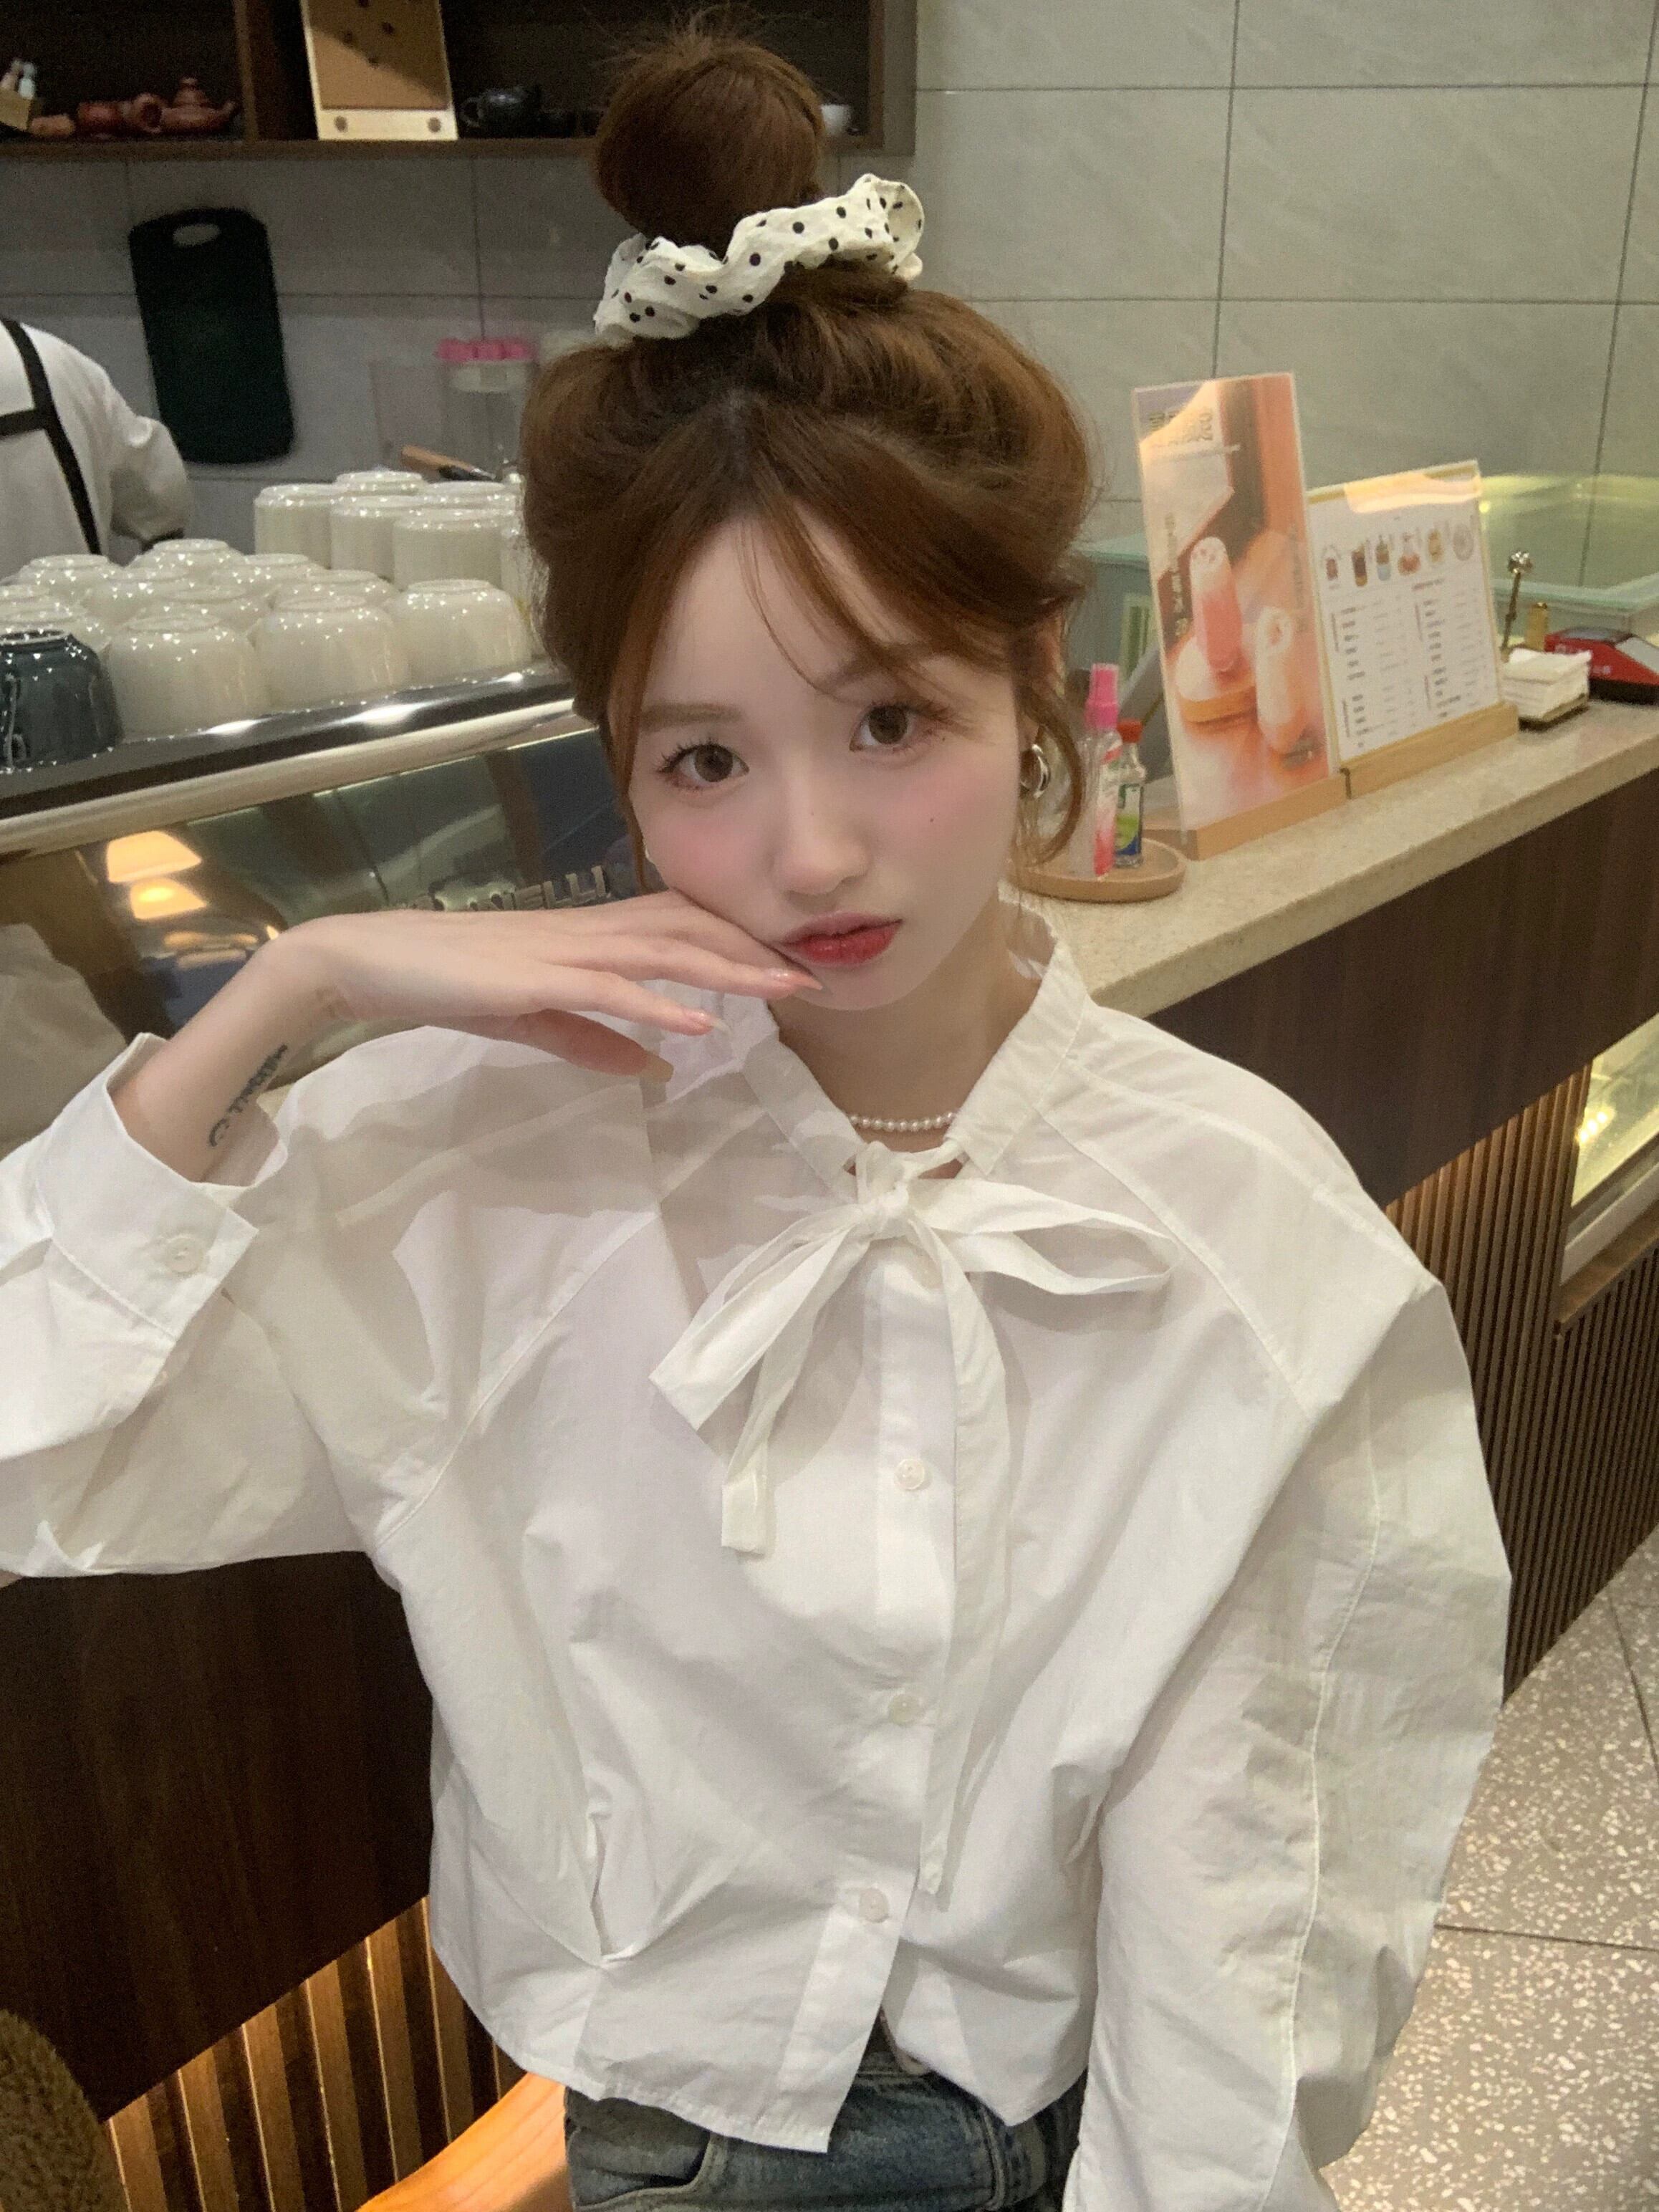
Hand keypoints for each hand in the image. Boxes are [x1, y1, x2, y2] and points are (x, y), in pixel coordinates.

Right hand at [264, 892, 821, 1077]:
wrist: (374, 964)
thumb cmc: (453, 983)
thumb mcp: (537, 1017)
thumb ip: (598, 1039)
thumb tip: (660, 1066)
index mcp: (591, 937)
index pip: (682, 927)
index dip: (739, 941)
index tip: (793, 963)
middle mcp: (588, 932)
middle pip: (689, 929)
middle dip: (755, 948)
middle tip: (818, 971)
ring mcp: (563, 950)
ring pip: (663, 951)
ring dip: (727, 968)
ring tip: (784, 987)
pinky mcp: (534, 977)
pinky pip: (607, 989)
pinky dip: (657, 1003)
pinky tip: (697, 1020)